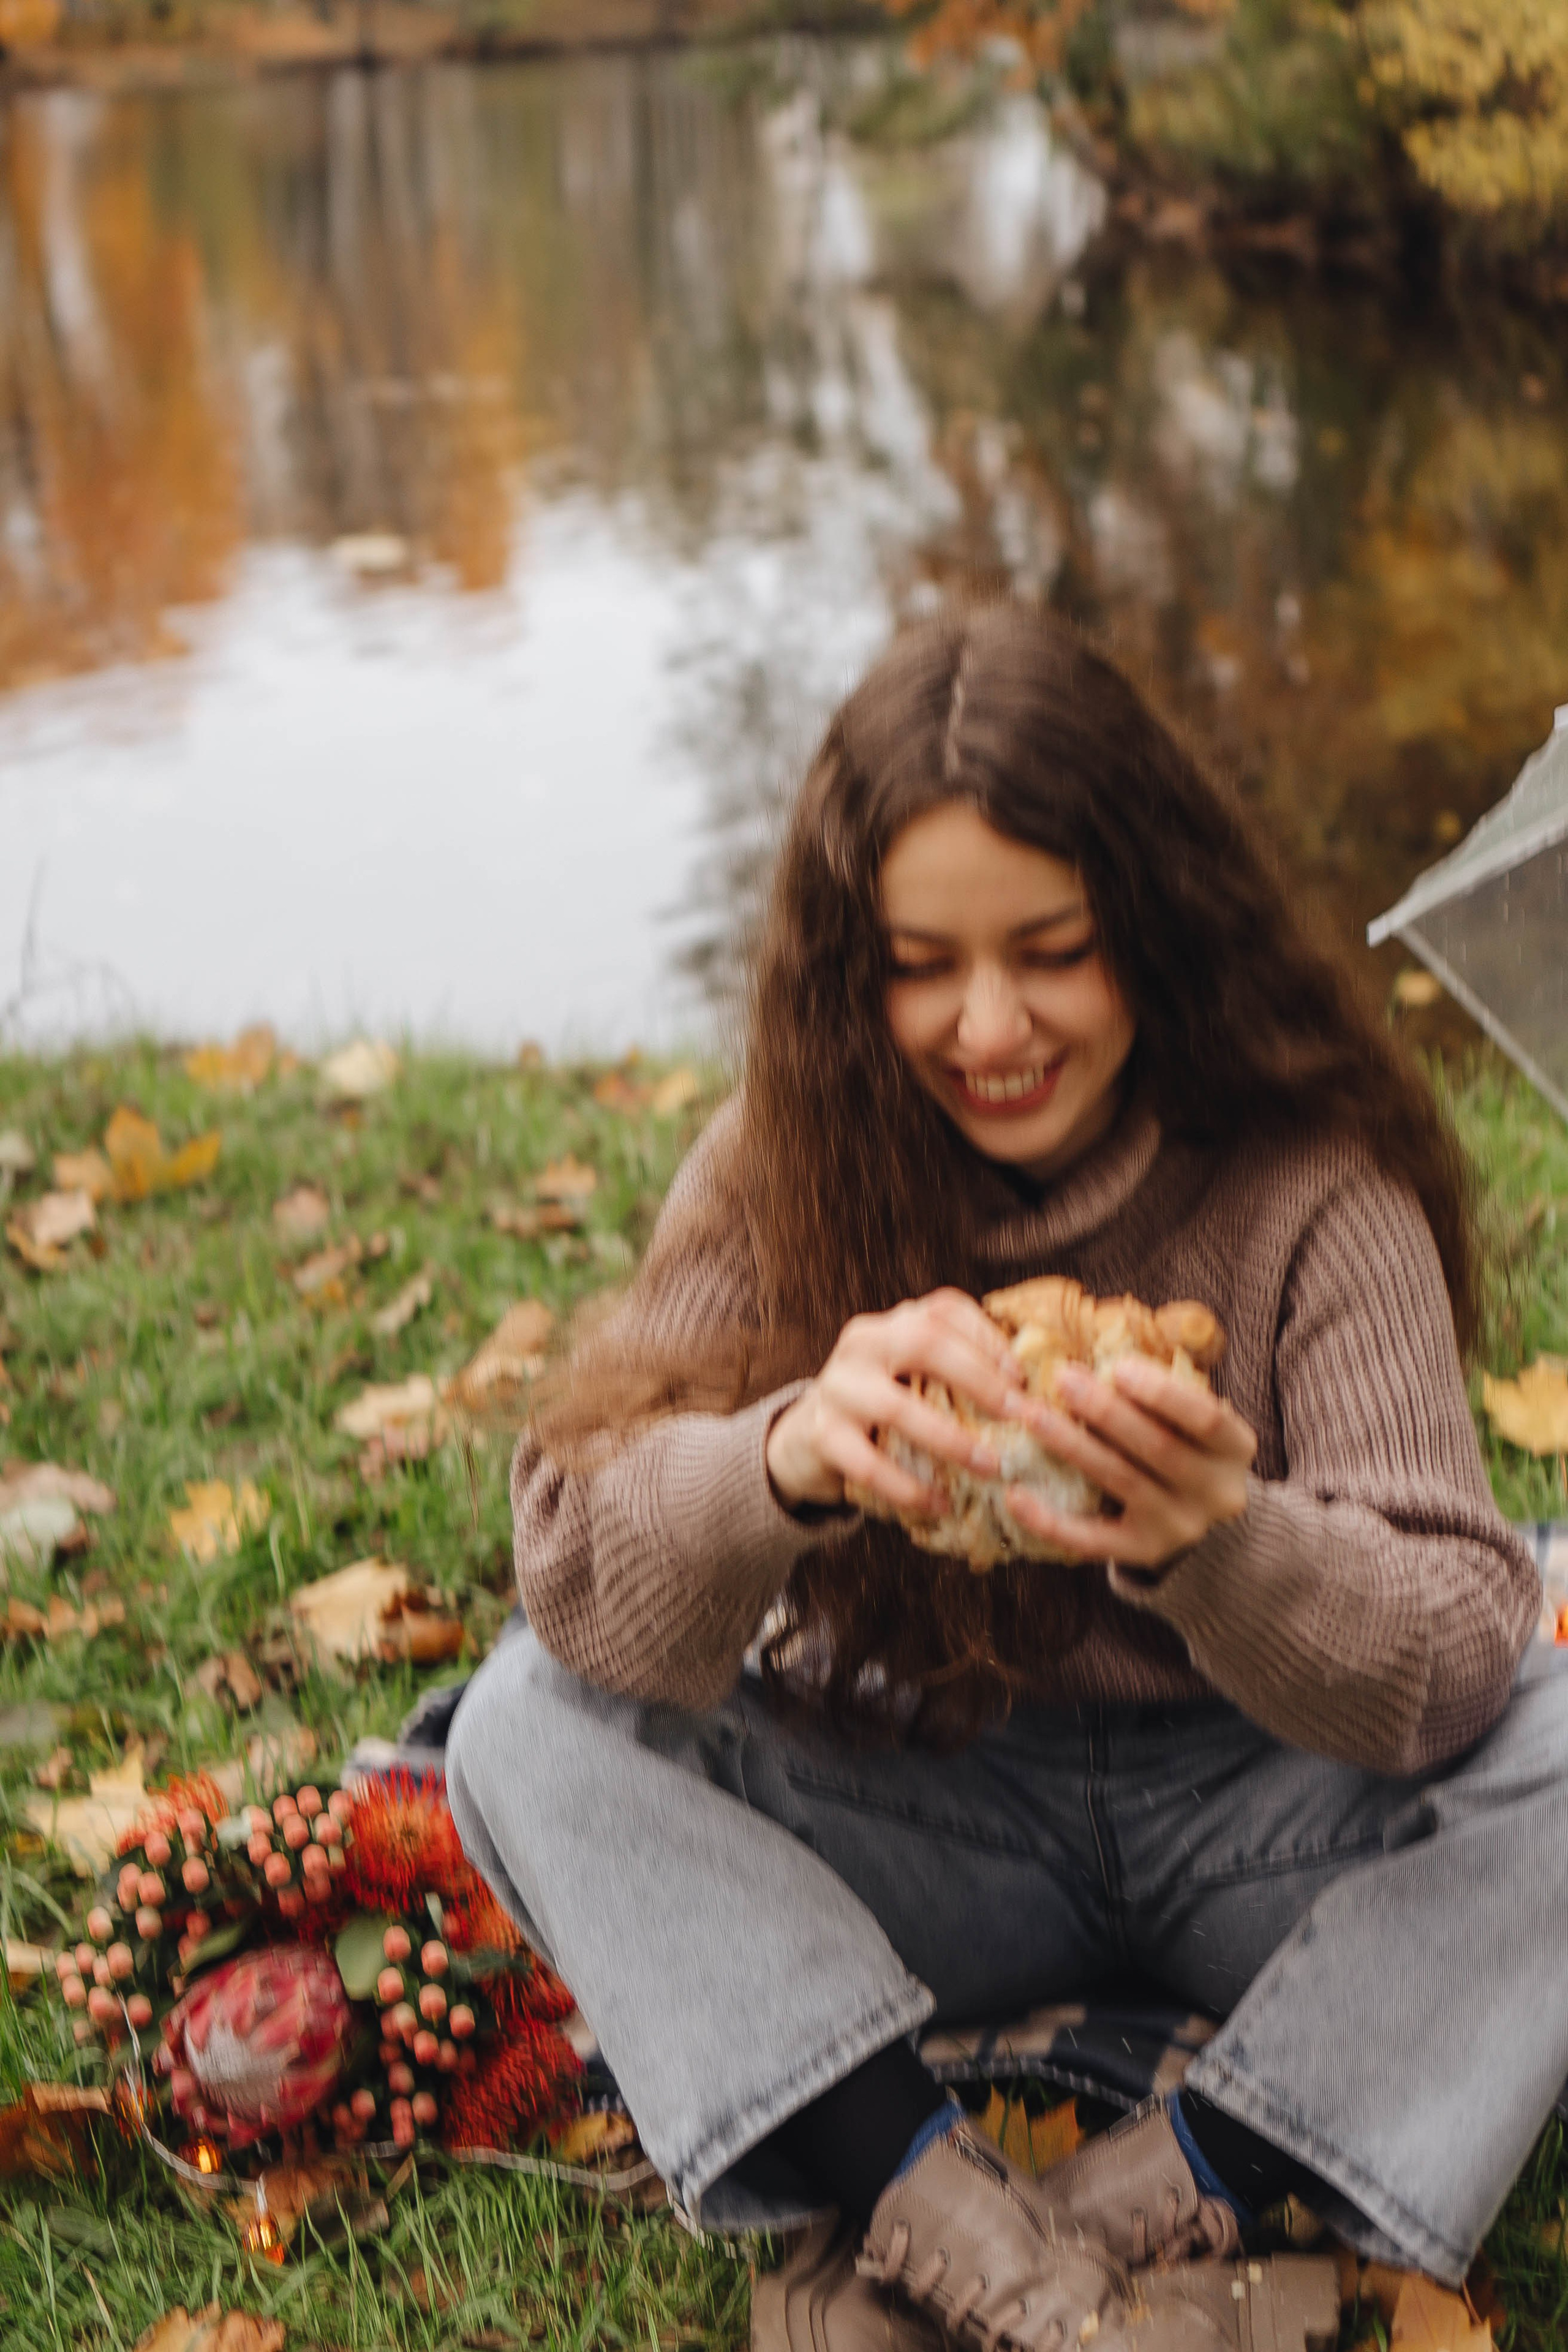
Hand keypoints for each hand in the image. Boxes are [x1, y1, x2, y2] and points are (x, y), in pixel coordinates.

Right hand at [766, 1288, 1025, 1514]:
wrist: (807, 1438)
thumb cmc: (885, 1407)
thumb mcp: (914, 1377)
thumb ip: (959, 1372)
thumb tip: (1038, 1394)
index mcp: (892, 1323)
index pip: (944, 1310)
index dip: (989, 1338)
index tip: (1025, 1377)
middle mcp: (862, 1343)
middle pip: (924, 1341)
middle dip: (979, 1377)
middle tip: (1019, 1414)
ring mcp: (837, 1387)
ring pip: (896, 1406)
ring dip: (951, 1439)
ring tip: (991, 1466)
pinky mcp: (821, 1435)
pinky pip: (869, 1465)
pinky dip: (910, 1488)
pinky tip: (942, 1506)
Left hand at [1003, 1355, 1256, 1569]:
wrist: (1204, 1523)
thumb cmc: (1185, 1447)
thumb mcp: (1194, 1421)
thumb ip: (1165, 1390)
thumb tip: (1100, 1345)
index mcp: (1236, 1449)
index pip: (1207, 1419)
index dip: (1163, 1393)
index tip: (1118, 1366)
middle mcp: (1217, 1492)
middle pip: (1158, 1448)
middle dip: (1106, 1411)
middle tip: (1062, 1378)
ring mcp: (1181, 1528)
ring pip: (1122, 1482)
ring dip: (1073, 1446)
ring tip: (1031, 1415)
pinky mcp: (1143, 1553)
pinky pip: (1092, 1539)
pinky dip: (1051, 1519)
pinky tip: (1016, 1494)